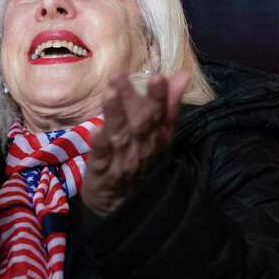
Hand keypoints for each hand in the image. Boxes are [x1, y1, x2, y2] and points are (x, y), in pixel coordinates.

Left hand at [82, 71, 188, 216]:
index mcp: (157, 137)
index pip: (162, 115)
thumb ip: (169, 104)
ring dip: (114, 115)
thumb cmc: (139, 159)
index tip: (158, 77)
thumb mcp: (159, 134)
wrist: (120, 203)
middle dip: (131, 101)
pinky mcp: (101, 172)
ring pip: (119, 137)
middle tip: (119, 76)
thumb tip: (183, 74)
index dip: (161, 98)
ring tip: (109, 93)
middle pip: (139, 124)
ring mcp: (122, 161)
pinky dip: (99, 145)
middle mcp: (142, 148)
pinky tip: (95, 129)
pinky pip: (101, 157)